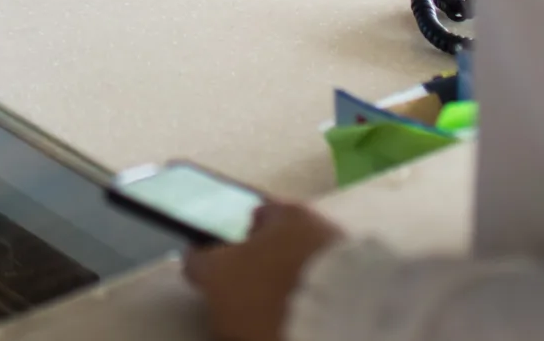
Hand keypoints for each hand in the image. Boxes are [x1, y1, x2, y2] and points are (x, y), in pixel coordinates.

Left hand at [182, 202, 342, 340]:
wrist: (350, 315)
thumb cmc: (313, 260)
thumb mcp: (293, 217)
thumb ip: (267, 214)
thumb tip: (257, 217)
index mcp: (217, 276)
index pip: (193, 262)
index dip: (208, 248)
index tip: (222, 242)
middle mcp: (223, 315)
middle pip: (222, 293)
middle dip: (240, 279)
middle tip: (270, 265)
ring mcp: (245, 339)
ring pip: (244, 317)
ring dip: (260, 304)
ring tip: (294, 291)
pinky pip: (264, 332)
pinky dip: (277, 322)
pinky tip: (303, 311)